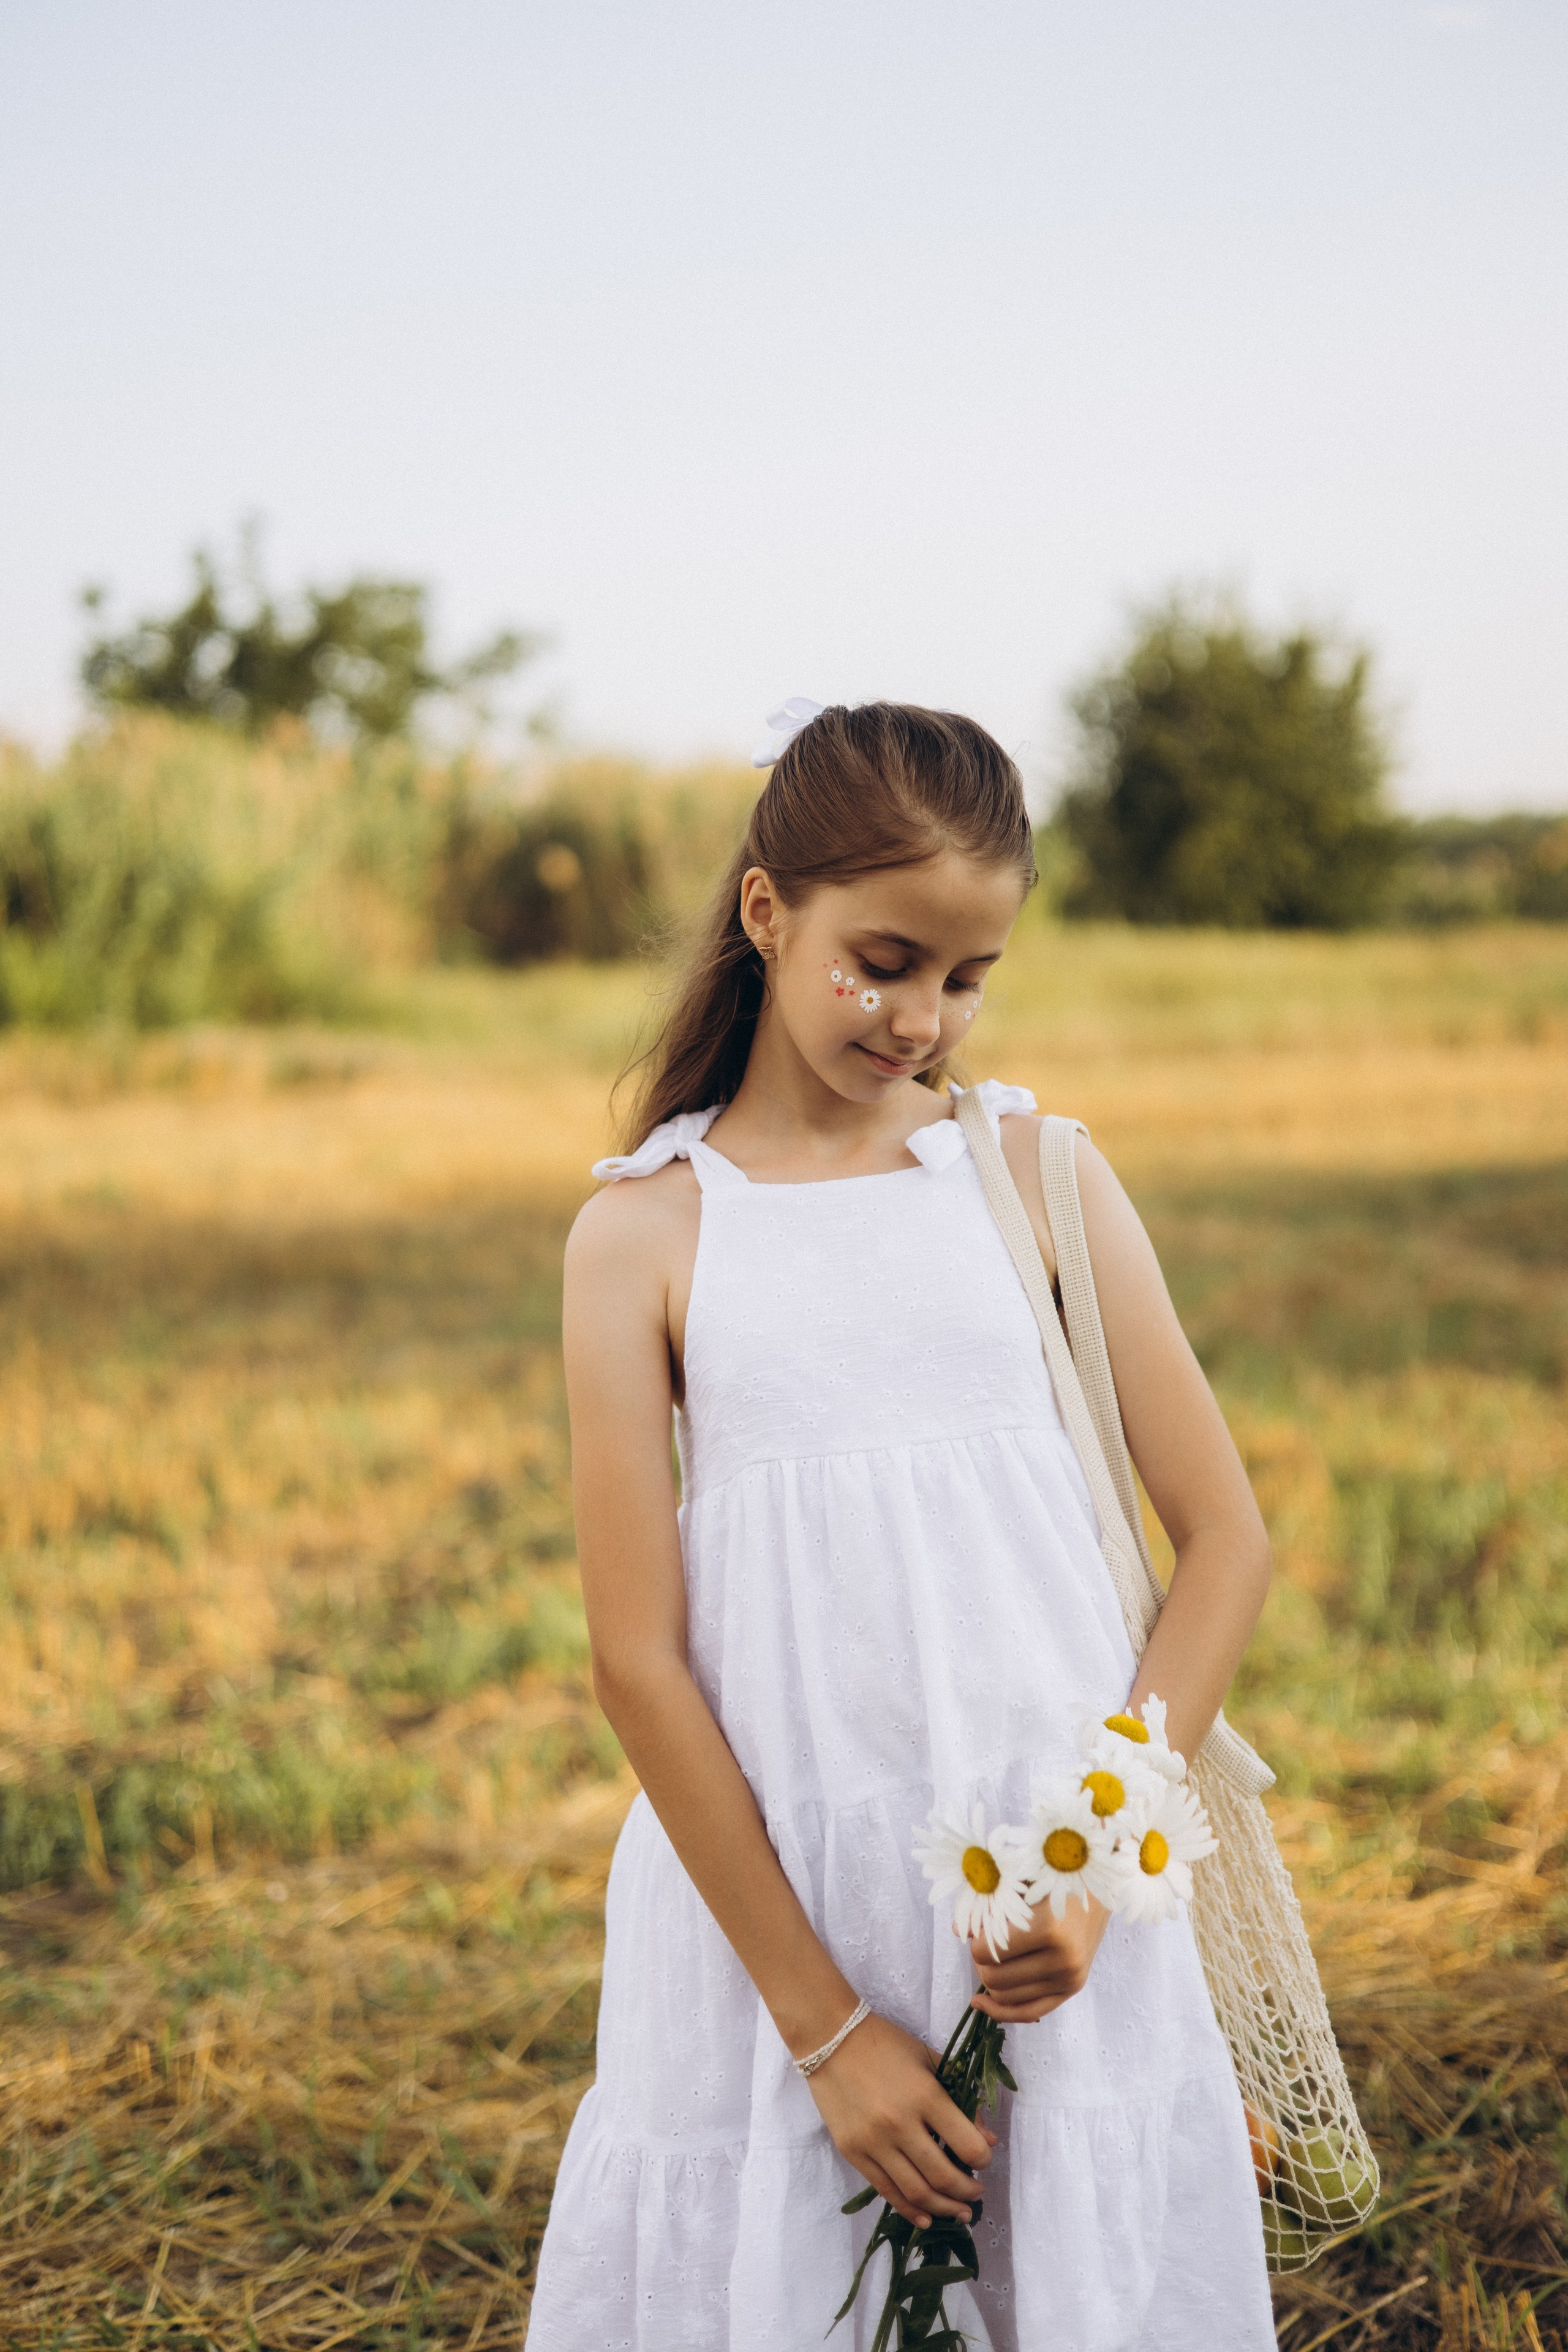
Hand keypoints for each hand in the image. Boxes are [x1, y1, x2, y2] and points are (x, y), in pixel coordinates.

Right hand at [803, 2010, 997, 2229]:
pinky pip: (886, 2190)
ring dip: (944, 2208)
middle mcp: (900, 2124)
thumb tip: (989, 2138)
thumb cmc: (885, 2043)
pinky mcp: (853, 2152)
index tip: (984, 2159)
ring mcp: (874, 2142)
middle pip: (943, 2176)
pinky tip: (927, 2218)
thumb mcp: (929, 2059)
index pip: (967, 2145)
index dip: (983, 2158)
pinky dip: (910, 2210)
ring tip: (960, 2212)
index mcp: (925, 2095)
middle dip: (967, 2191)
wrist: (829, 2039)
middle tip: (977, 2193)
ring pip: (917, 2192)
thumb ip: (961, 2097)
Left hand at [967, 1894, 1109, 2023]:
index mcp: (1049, 1930)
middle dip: (981, 1962)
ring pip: (1006, 1997)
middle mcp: (1063, 1961)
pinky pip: (1028, 2012)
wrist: (1099, 1888)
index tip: (981, 1926)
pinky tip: (980, 2002)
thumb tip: (958, 1931)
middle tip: (984, 1941)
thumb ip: (989, 1906)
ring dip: (990, 1980)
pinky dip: (1001, 2011)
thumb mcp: (1020, 1884)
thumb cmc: (1055, 1878)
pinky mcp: (1072, 1989)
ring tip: (992, 1958)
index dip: (975, 1941)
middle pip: (993, 1978)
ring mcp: (1070, 1979)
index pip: (986, 1952)